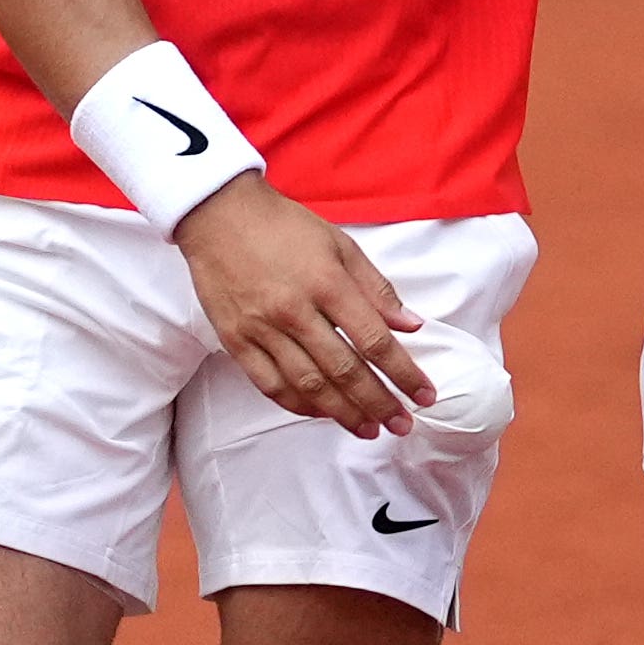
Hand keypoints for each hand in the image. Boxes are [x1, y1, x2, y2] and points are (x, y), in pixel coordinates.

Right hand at [173, 180, 436, 436]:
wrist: (219, 215)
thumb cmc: (284, 226)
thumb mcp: (340, 244)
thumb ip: (376, 288)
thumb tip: (410, 325)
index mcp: (327, 283)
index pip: (374, 340)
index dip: (403, 373)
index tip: (424, 395)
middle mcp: (295, 311)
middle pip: (344, 371)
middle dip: (379, 403)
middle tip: (402, 425)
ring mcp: (262, 329)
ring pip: (309, 385)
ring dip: (343, 413)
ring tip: (369, 429)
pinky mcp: (235, 340)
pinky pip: (270, 385)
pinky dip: (299, 405)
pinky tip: (322, 413)